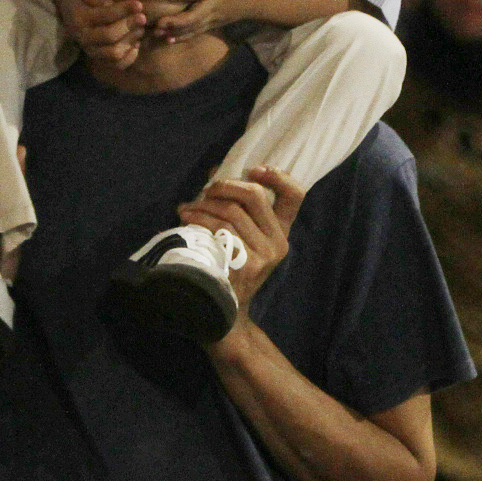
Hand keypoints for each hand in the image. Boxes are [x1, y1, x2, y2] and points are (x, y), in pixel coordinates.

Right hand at [53, 0, 145, 69]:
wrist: (75, 17)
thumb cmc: (87, 1)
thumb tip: (109, 4)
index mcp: (80, 18)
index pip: (104, 16)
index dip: (123, 10)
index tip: (139, 5)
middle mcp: (84, 38)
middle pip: (110, 36)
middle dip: (129, 26)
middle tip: (143, 18)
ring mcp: (92, 52)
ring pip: (115, 53)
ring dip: (131, 40)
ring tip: (140, 29)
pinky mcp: (101, 61)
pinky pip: (119, 65)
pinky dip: (131, 55)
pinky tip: (136, 42)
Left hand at [153, 0, 258, 43]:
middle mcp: (214, 4)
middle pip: (195, 16)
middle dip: (176, 21)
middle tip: (159, 23)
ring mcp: (213, 17)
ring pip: (194, 27)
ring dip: (175, 31)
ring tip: (156, 33)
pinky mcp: (212, 24)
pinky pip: (196, 32)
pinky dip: (182, 37)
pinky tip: (168, 40)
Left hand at [179, 167, 305, 323]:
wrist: (224, 311)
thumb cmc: (230, 266)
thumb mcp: (242, 237)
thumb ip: (237, 206)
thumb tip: (215, 171)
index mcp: (281, 231)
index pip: (295, 195)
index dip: (277, 175)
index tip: (254, 169)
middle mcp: (278, 242)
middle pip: (255, 195)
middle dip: (225, 185)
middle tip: (206, 190)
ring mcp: (263, 255)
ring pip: (231, 212)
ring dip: (203, 206)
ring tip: (186, 210)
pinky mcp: (246, 265)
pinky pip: (220, 231)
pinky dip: (199, 221)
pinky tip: (186, 222)